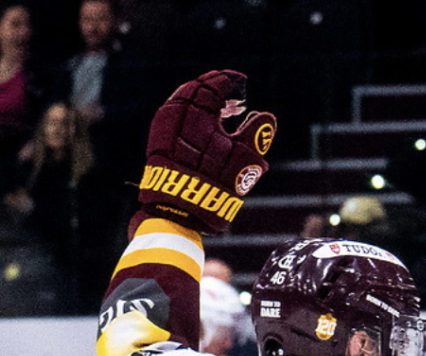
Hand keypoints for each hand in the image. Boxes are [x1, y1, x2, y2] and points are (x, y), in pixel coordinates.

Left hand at [139, 69, 276, 234]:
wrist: (181, 204)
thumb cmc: (218, 180)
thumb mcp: (246, 156)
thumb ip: (258, 132)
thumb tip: (266, 117)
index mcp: (198, 109)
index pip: (214, 83)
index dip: (230, 80)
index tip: (242, 81)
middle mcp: (177, 110)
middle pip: (197, 89)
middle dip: (218, 90)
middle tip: (236, 97)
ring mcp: (165, 122)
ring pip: (186, 101)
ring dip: (207, 103)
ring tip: (227, 112)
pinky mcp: (160, 136)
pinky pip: (178, 114)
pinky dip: (194, 114)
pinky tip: (209, 126)